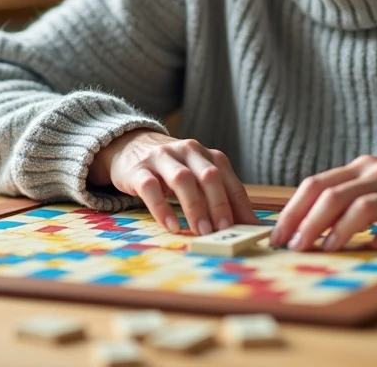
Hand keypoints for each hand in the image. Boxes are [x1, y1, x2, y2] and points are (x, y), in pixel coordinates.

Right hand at [88, 129, 259, 235]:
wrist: (128, 144)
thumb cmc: (169, 168)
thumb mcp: (194, 175)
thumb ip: (214, 195)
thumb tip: (240, 226)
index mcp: (207, 154)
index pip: (228, 180)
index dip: (240, 205)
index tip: (248, 229)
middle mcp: (188, 151)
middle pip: (209, 176)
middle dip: (219, 205)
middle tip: (224, 231)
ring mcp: (162, 158)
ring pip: (183, 179)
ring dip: (195, 207)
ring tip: (202, 231)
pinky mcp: (138, 169)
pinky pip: (151, 187)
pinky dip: (162, 208)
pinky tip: (172, 227)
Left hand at [269, 156, 376, 251]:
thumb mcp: (370, 184)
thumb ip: (342, 198)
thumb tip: (303, 226)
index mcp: (358, 167)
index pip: (315, 184)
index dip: (293, 210)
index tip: (278, 234)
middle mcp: (374, 173)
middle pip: (332, 195)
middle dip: (308, 223)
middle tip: (295, 246)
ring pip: (360, 206)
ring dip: (338, 230)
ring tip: (325, 248)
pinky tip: (369, 248)